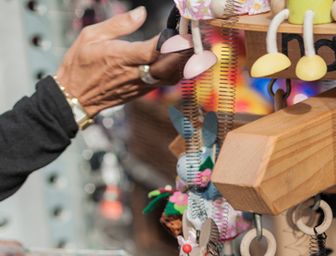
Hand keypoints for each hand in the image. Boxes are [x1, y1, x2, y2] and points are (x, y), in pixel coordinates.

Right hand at [55, 8, 187, 117]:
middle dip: (184, 54)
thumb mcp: (91, 36)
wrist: (75, 95)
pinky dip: (177, 71)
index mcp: (121, 57)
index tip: (181, 32)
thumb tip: (141, 12)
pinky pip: (166, 82)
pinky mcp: (144, 92)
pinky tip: (181, 59)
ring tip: (192, 48)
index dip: (170, 43)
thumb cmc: (80, 63)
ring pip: (171, 76)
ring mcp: (141, 85)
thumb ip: (119, 24)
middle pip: (168, 66)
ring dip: (184, 63)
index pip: (152, 51)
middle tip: (194, 40)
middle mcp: (134, 73)